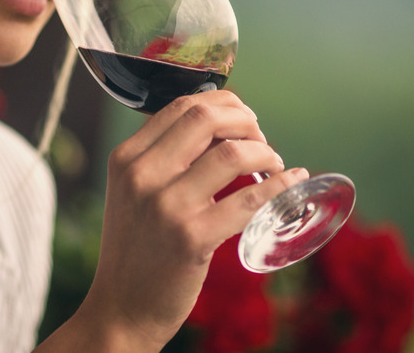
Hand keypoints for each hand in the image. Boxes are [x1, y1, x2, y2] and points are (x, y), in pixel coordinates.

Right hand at [81, 90, 309, 349]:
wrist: (121, 309)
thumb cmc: (135, 250)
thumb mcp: (132, 193)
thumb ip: (162, 160)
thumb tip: (217, 130)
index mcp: (126, 159)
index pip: (181, 106)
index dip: (223, 104)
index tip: (242, 120)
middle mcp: (142, 175)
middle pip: (206, 118)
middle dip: (246, 120)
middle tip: (260, 138)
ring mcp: (166, 206)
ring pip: (233, 153)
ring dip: (265, 153)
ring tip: (273, 165)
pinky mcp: (192, 237)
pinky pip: (250, 199)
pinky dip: (280, 185)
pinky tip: (292, 182)